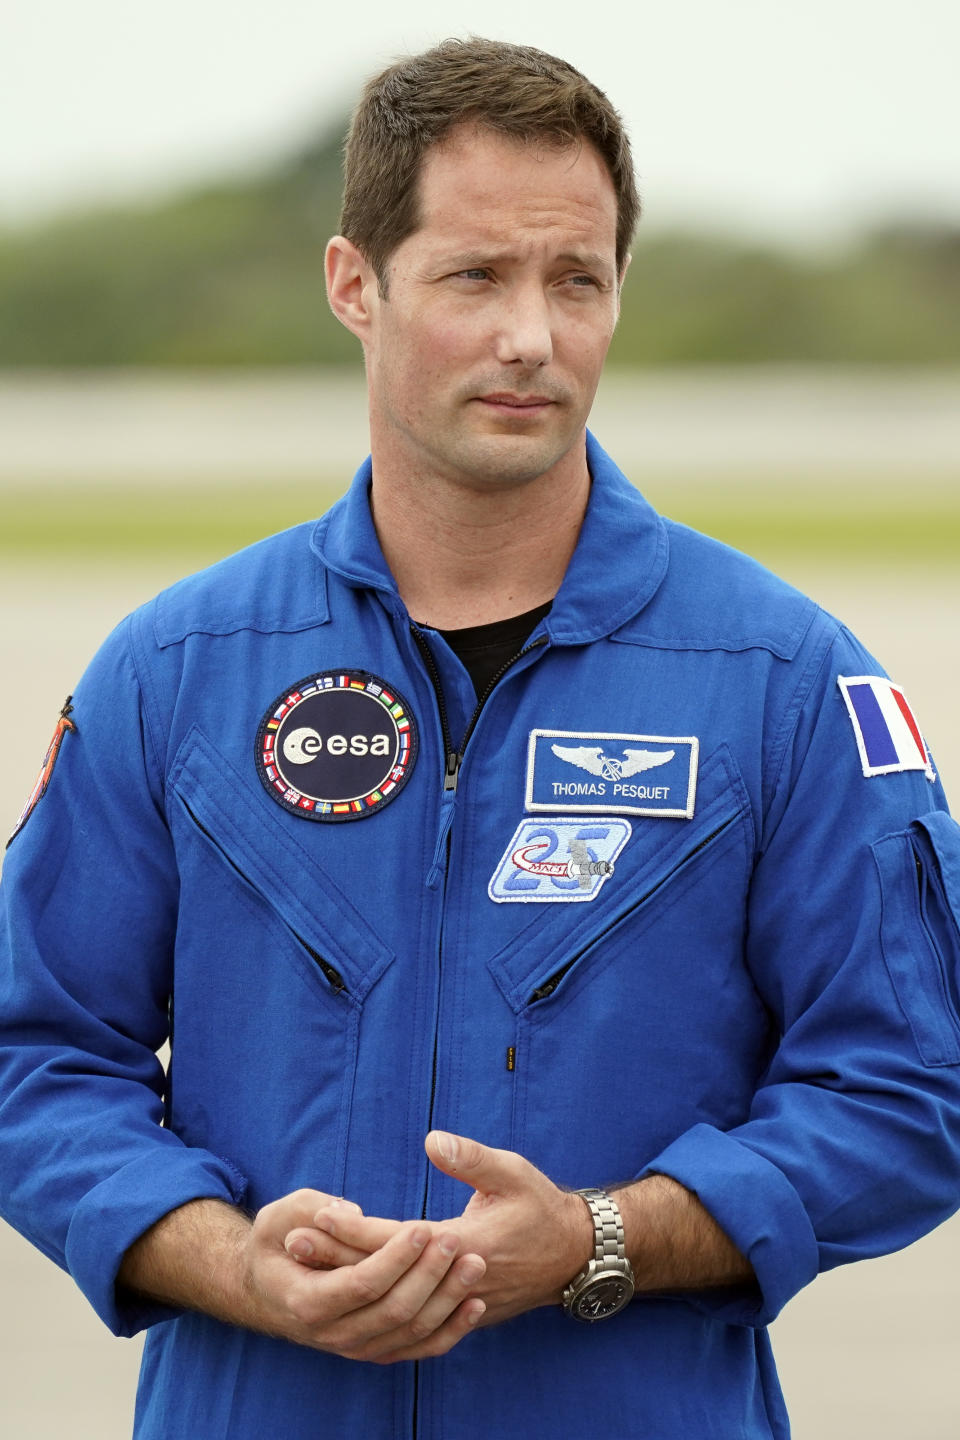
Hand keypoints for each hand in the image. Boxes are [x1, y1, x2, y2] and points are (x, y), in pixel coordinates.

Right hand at [243, 1188, 486, 1362]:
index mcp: (307, 1301)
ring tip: (474, 1263)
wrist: (269, 1289)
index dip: (396, 1258)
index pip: (361, 1284)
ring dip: (448, 1299)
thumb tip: (351, 1212)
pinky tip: (476, 1304)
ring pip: (412, 1332)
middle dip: (429, 1273)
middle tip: (455, 1238)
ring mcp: (357, 1348)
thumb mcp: (279, 1216)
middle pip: (393, 1310)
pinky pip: (419, 1348)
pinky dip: (451, 1330)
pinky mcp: (378, 1349)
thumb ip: (310, 1209)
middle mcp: (333, 1334)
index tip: (424, 1227)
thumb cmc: (277, 1241)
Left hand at [300, 1136, 593, 1329]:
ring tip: (308, 1265)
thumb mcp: (512, 1171)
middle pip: (382, 1274)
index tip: (313, 1218)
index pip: (393, 1241)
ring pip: (390, 1299)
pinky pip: (408, 1317)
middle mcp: (452, 1281)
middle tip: (292, 1242)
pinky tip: (350, 1295)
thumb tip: (431, 1140)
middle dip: (335, 1258)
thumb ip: (471, 1157)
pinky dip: (375, 1306)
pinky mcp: (458, 1313)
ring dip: (349, 1281)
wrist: (574, 1257)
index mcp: (463, 1245)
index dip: (351, 1231)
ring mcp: (455, 1303)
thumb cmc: (541, 1207)